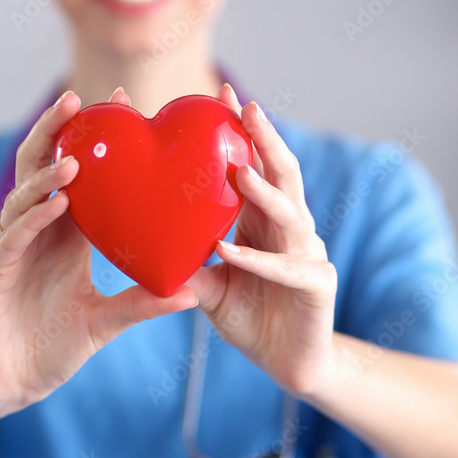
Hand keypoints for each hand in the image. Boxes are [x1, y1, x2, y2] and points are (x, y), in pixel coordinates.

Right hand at [0, 86, 197, 420]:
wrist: (6, 390)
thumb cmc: (51, 350)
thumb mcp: (105, 323)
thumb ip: (142, 303)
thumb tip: (192, 291)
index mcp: (61, 237)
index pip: (79, 178)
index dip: (96, 142)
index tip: (125, 104)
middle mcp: (32, 234)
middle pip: (39, 170)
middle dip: (55, 133)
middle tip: (78, 100)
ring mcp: (6, 251)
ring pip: (22, 199)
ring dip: (47, 177)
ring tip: (76, 161)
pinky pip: (10, 240)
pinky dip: (33, 220)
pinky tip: (56, 204)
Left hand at [184, 82, 338, 396]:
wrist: (291, 364)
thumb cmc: (252, 317)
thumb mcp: (209, 284)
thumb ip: (186, 258)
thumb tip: (139, 235)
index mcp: (266, 221)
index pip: (257, 165)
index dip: (243, 131)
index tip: (223, 93)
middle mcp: (293, 229)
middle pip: (284, 174)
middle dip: (266, 140)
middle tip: (245, 108)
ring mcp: (309, 255)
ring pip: (290, 215)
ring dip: (263, 193)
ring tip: (238, 170)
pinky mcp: (317, 286)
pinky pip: (284, 269)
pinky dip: (255, 260)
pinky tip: (227, 249)